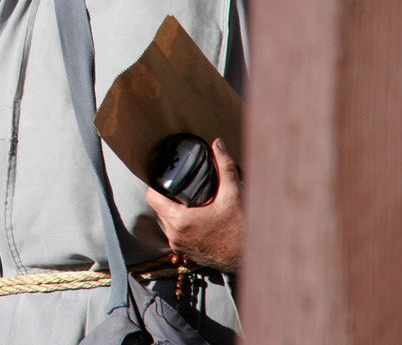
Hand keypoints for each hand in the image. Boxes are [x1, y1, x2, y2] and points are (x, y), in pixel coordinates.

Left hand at [146, 138, 242, 270]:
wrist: (249, 259)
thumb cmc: (242, 228)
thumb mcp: (233, 194)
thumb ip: (224, 167)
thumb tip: (217, 143)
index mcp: (180, 220)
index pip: (152, 197)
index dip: (156, 185)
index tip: (166, 177)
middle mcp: (175, 235)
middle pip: (159, 209)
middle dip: (167, 196)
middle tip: (180, 186)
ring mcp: (179, 246)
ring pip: (166, 222)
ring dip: (173, 211)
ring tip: (187, 200)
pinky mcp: (186, 253)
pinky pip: (175, 234)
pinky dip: (181, 225)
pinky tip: (193, 217)